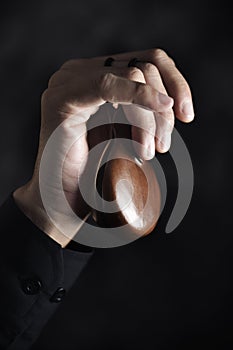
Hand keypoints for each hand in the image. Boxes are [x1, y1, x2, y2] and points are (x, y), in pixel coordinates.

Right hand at [14, 48, 193, 246]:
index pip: (145, 61)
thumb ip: (140, 110)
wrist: (61, 201)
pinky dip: (138, 97)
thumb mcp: (126, 134)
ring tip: (149, 150)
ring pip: (133, 74)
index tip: (187, 115)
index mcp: (95, 78)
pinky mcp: (62, 99)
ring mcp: (68, 82)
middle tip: (164, 144)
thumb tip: (172, 102)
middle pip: (144, 65)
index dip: (175, 81)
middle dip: (165, 106)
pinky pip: (108, 85)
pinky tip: (155, 111)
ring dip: (152, 114)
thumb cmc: (93, 172)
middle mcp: (80, 73)